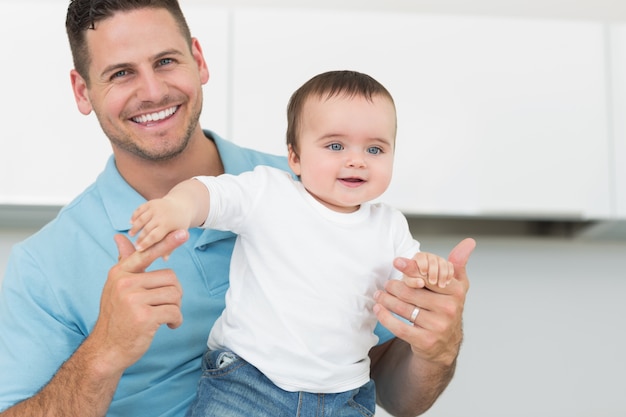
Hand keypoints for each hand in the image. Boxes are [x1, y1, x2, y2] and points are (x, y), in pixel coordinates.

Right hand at [90, 229, 187, 373]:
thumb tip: (119, 236)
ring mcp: (134, 300)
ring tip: (166, 316)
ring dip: (176, 308)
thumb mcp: (116, 287)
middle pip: (170, 277)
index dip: (166, 243)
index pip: (147, 254)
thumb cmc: (116, 316)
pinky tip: (169, 326)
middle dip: (174, 293)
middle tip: (166, 306)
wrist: (106, 349)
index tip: (183, 233)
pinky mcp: (144, 317)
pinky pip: (174, 311)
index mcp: (120, 273)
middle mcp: (125, 284)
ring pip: (174, 294)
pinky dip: (176, 320)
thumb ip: (124, 262)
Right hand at [130, 198, 191, 251]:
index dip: (145, 244)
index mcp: (168, 224)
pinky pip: (139, 210)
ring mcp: (155, 207)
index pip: (154, 236)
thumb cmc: (179, 224)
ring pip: (141, 219)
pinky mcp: (151, 202)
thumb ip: (170, 246)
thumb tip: (164, 259)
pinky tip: (131, 223)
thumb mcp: (178, 235)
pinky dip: (134, 216)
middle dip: (139, 237)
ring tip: (131, 234)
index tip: (138, 250)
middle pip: (146, 229)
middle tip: (134, 245)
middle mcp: (161, 215)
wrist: (182, 205)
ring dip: (135, 227)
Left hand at [374, 238, 474, 364]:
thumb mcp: (457, 286)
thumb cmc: (447, 308)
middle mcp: (449, 309)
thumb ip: (458, 263)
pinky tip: (378, 309)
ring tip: (379, 294)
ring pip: (403, 308)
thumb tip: (469, 242)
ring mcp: (438, 326)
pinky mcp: (425, 341)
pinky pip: (399, 327)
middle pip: (411, 292)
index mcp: (456, 292)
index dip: (411, 269)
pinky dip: (385, 317)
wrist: (446, 344)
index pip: (428, 277)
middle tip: (386, 284)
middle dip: (394, 286)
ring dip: (386, 300)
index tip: (397, 262)